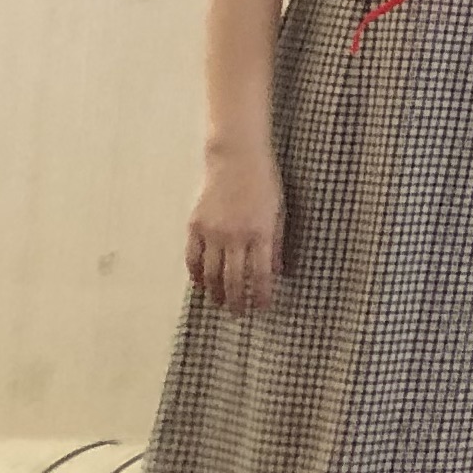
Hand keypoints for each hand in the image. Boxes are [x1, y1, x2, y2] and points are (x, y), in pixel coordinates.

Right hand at [188, 146, 281, 313]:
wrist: (236, 159)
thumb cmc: (264, 183)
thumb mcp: (279, 211)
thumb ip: (275, 242)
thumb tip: (275, 271)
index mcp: (259, 232)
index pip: (260, 274)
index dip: (260, 294)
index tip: (262, 307)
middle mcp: (234, 236)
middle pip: (232, 279)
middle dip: (236, 300)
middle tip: (239, 313)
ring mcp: (212, 232)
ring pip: (210, 273)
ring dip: (215, 293)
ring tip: (220, 303)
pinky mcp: (195, 226)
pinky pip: (193, 258)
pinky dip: (196, 275)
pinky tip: (201, 284)